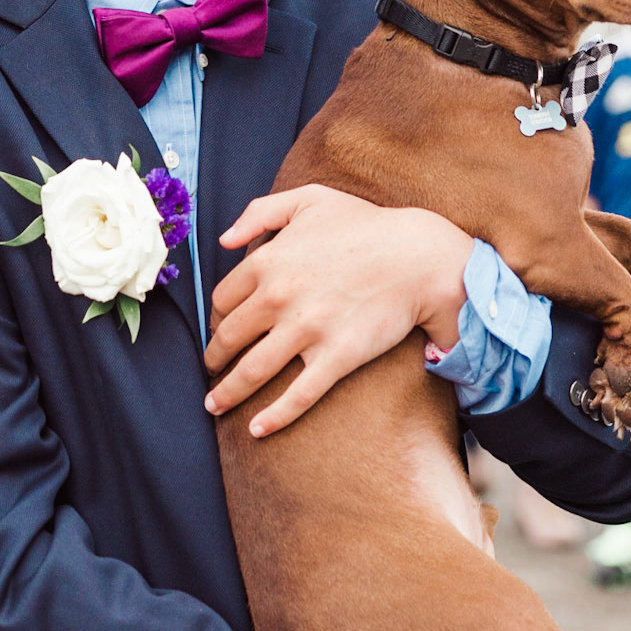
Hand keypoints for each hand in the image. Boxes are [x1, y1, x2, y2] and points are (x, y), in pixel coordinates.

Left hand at [204, 184, 472, 435]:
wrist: (419, 256)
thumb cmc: (366, 225)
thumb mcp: (310, 199)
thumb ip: (260, 212)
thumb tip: (224, 240)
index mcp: (268, 261)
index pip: (224, 299)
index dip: (218, 318)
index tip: (221, 329)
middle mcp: (279, 298)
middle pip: (230, 337)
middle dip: (215, 357)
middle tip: (212, 368)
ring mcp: (307, 330)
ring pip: (253, 371)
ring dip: (227, 392)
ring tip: (215, 404)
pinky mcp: (336, 356)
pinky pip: (298, 395)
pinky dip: (274, 417)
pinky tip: (256, 430)